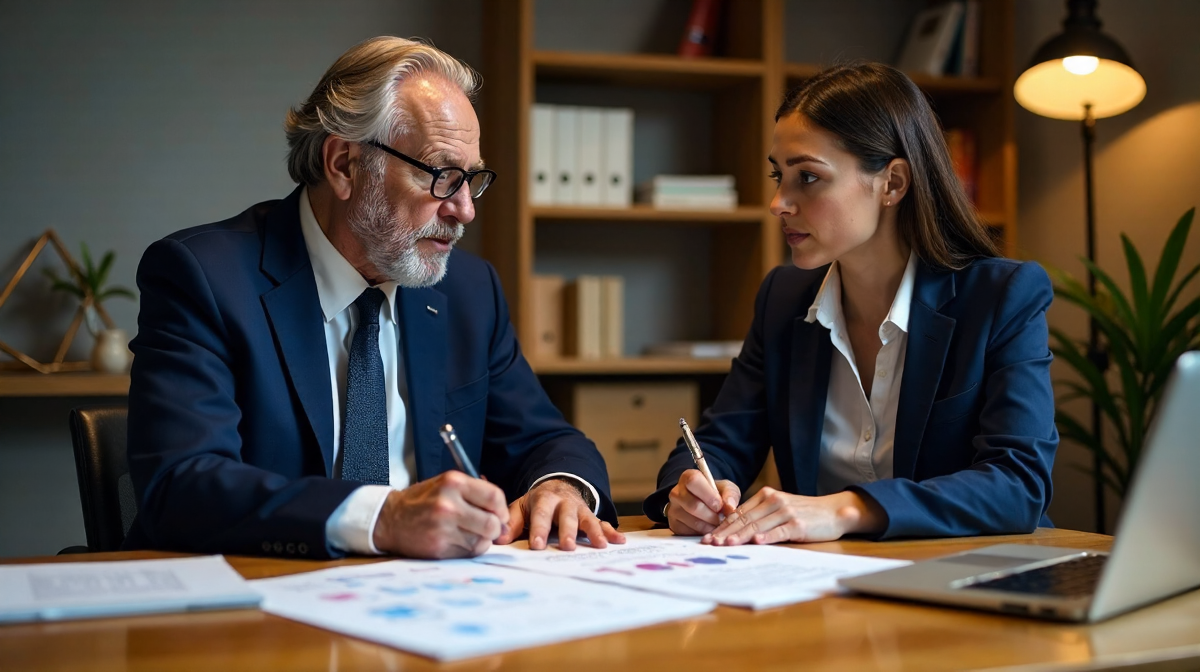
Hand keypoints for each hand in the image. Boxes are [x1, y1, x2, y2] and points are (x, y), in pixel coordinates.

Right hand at [372, 471, 508, 558]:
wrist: (390, 519)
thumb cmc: (423, 501)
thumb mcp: (447, 485)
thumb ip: (477, 496)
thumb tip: (505, 522)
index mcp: (453, 483)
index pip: (495, 497)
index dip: (502, 509)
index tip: (499, 515)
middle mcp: (448, 504)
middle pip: (492, 523)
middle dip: (495, 528)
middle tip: (487, 528)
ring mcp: (443, 528)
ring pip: (482, 541)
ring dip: (481, 540)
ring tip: (466, 533)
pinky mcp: (438, 547)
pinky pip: (469, 552)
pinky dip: (468, 549)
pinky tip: (456, 541)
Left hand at [494, 478, 624, 550]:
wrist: (558, 486)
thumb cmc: (537, 503)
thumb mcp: (521, 507)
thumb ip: (512, 523)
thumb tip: (498, 539)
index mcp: (544, 499)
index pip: (541, 515)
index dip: (539, 530)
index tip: (537, 545)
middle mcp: (564, 503)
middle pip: (567, 517)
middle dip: (568, 531)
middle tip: (567, 546)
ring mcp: (580, 509)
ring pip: (588, 519)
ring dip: (594, 532)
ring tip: (600, 545)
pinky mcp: (591, 516)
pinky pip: (603, 523)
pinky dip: (612, 531)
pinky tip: (620, 540)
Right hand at [666, 469, 740, 535]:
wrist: (703, 504)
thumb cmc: (715, 494)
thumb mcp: (726, 488)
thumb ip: (730, 495)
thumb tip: (730, 508)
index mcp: (688, 477)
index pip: (694, 481)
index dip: (709, 496)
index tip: (720, 506)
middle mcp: (676, 492)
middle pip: (694, 505)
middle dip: (712, 516)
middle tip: (721, 519)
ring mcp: (673, 510)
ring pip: (693, 521)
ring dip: (709, 526)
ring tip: (716, 524)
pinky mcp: (674, 525)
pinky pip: (689, 532)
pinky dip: (702, 533)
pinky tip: (708, 529)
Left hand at [704, 489, 885, 545]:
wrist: (833, 511)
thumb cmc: (804, 513)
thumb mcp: (779, 508)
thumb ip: (760, 515)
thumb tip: (736, 529)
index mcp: (767, 496)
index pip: (739, 511)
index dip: (723, 525)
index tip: (709, 536)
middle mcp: (774, 501)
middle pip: (744, 518)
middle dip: (725, 532)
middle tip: (710, 543)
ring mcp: (786, 512)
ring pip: (757, 525)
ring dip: (740, 536)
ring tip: (726, 544)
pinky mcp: (798, 524)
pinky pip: (779, 531)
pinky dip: (767, 537)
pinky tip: (756, 542)